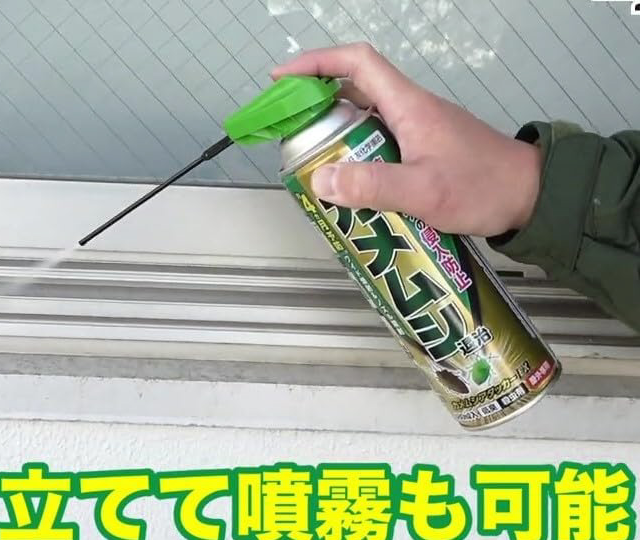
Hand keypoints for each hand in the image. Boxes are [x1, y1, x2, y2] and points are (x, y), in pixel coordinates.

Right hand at [272, 43, 541, 236]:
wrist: (533, 197)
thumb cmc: (484, 187)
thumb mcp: (424, 190)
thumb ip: (372, 185)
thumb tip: (321, 181)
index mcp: (408, 106)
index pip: (358, 63)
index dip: (316, 64)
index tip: (283, 80)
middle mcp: (410, 110)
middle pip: (353, 89)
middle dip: (316, 103)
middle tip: (290, 129)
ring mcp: (417, 129)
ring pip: (365, 117)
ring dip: (335, 131)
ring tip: (310, 159)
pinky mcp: (423, 149)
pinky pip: (379, 140)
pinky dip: (356, 152)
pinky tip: (348, 181)